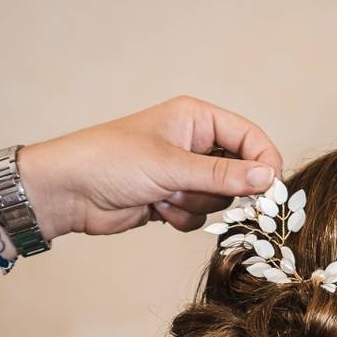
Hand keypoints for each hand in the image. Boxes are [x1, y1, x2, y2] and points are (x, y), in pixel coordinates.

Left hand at [15, 96, 282, 238]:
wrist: (66, 193)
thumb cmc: (110, 162)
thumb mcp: (172, 166)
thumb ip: (224, 175)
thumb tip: (269, 177)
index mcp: (197, 119)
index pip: (250, 138)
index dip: (264, 162)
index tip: (269, 190)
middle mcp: (196, 143)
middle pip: (240, 172)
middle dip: (221, 189)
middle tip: (202, 193)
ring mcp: (186, 173)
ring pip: (220, 198)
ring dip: (195, 203)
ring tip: (164, 196)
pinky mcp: (175, 198)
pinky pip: (202, 214)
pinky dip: (183, 217)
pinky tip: (156, 210)